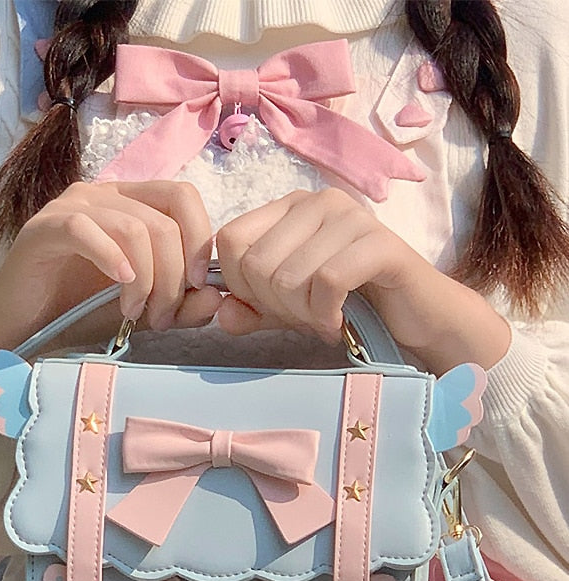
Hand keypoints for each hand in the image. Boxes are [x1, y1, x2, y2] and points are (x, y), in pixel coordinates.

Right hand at [0, 180, 220, 384]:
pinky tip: (119, 286)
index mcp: (131, 205)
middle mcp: (104, 196)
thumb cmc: (79, 314)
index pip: (182, 197)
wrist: (20, 328)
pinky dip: (112, 259)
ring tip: (134, 314)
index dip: (201, 239)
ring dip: (146, 279)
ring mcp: (72, 207)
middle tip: (163, 316)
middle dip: (174, 274)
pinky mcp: (44, 228)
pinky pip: (87, 230)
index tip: (198, 287)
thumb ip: (182, 306)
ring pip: (133, 227)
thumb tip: (217, 299)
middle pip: (165, 217)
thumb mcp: (143, 312)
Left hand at [215, 188, 509, 373]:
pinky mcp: (380, 243)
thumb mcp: (288, 311)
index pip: (230, 240)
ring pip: (289, 276)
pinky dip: (327, 314)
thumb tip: (221, 315)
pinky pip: (328, 282)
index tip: (270, 307)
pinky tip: (340, 321)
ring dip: (304, 314)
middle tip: (305, 317)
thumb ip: (252, 312)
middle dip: (275, 305)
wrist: (416, 316)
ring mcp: (351, 217)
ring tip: (326, 319)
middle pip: (256, 263)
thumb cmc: (349, 306)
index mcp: (289, 208)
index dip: (239, 285)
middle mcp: (317, 201)